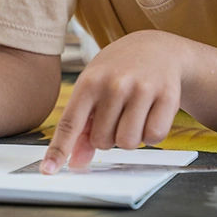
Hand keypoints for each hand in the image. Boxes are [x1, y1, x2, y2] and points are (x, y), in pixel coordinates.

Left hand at [41, 30, 183, 173]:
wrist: (156, 47)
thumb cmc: (118, 70)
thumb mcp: (93, 88)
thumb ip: (83, 126)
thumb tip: (75, 162)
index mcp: (90, 82)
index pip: (71, 123)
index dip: (59, 150)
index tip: (49, 170)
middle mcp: (114, 84)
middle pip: (102, 142)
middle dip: (109, 136)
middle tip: (117, 115)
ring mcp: (142, 89)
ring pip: (129, 143)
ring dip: (130, 137)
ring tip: (133, 114)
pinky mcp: (167, 96)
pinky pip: (154, 137)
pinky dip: (152, 134)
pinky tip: (151, 114)